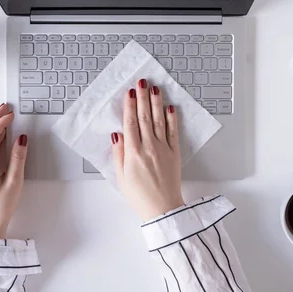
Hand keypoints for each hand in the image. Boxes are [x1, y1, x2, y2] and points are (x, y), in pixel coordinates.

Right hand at [112, 79, 183, 219]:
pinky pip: (173, 133)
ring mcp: (163, 149)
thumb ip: (119, 154)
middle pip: (144, 117)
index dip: (129, 105)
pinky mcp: (174, 154)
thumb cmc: (140, 197)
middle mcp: (149, 147)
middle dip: (142, 98)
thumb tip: (117, 135)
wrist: (163, 209)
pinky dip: (172, 119)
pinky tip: (170, 108)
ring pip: (159, 121)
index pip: (130, 123)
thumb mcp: (121, 177)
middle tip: (142, 82)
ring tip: (155, 89)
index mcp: (133, 153)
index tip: (129, 92)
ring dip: (156, 103)